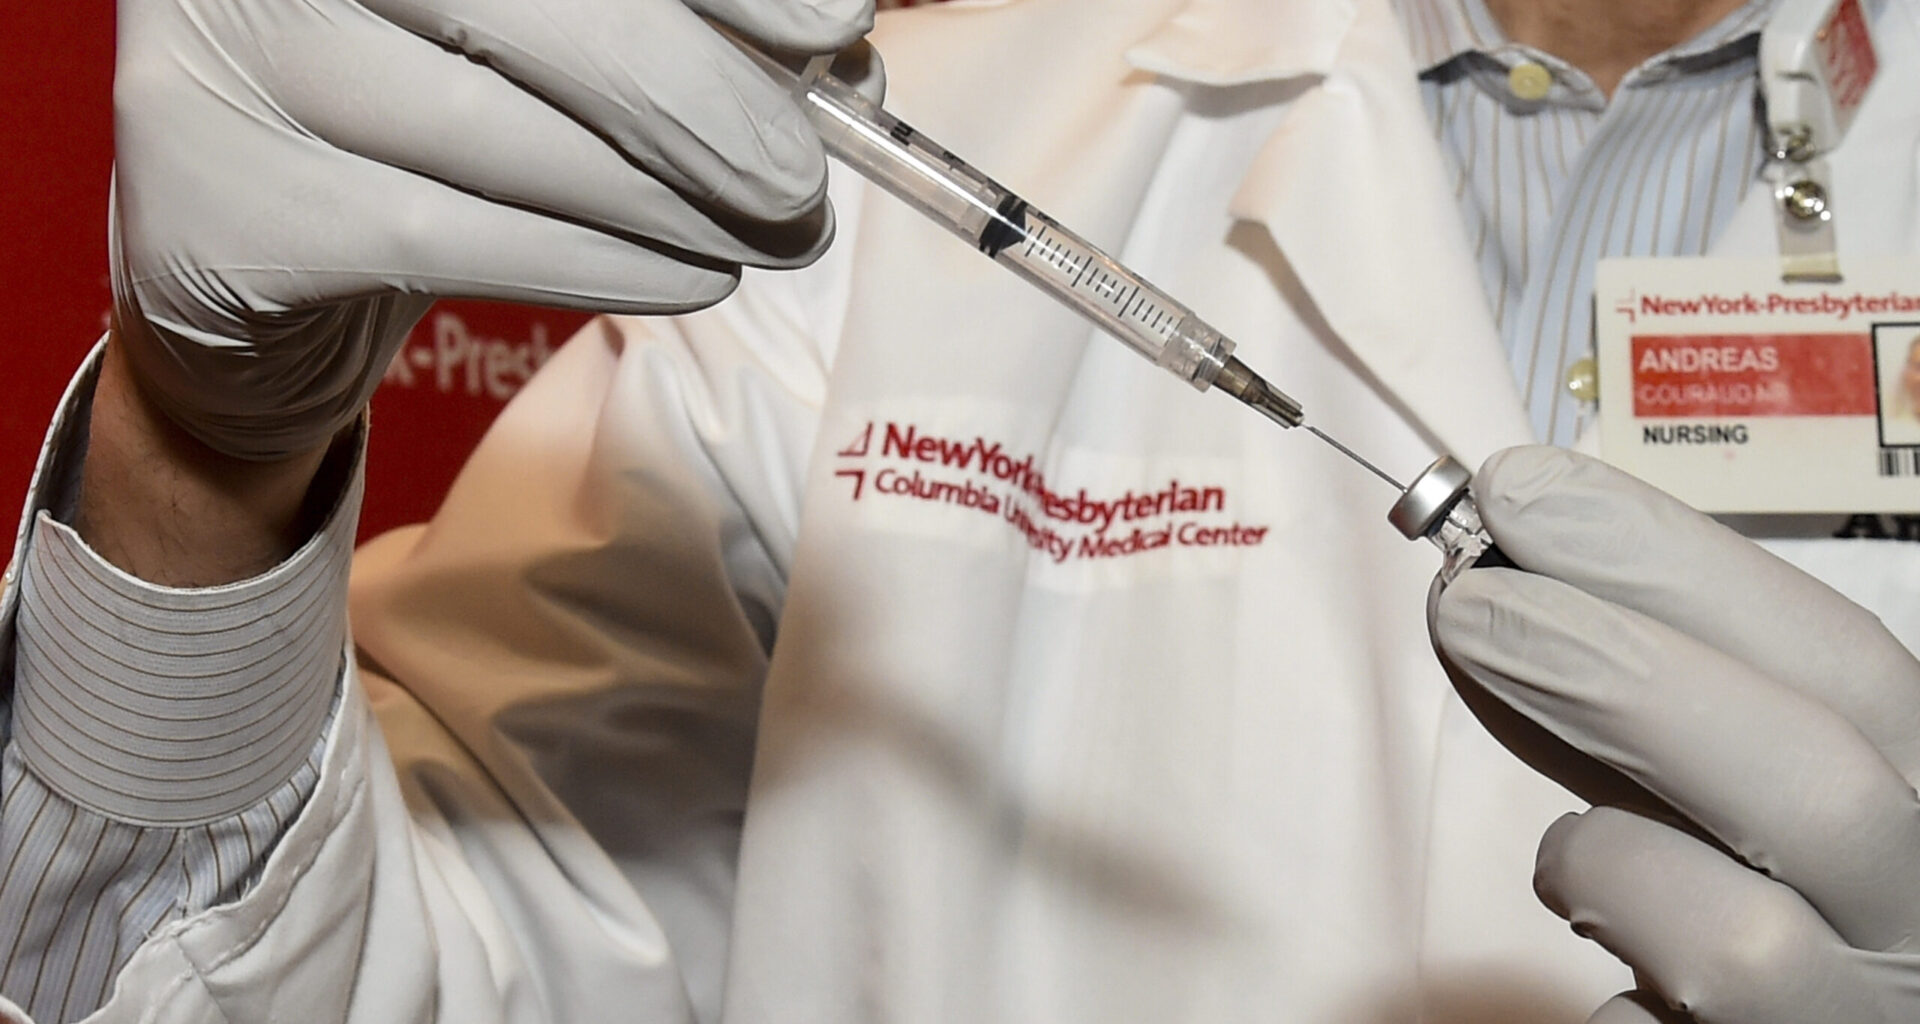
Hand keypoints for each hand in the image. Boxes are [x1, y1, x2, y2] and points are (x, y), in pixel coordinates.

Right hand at [111, 0, 871, 457]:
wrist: (265, 237)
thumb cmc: (428, 97)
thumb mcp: (549, 28)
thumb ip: (665, 19)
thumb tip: (833, 43)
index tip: (832, 23)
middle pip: (532, 9)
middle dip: (703, 98)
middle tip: (804, 174)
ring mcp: (219, 56)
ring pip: (503, 135)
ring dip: (673, 202)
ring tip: (773, 234)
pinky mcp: (224, 201)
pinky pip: (449, 238)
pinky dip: (600, 264)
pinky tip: (693, 274)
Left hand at [1430, 447, 1919, 1022]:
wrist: (1808, 1023)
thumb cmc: (1766, 894)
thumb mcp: (1738, 780)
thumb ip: (1660, 701)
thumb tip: (1507, 578)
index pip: (1838, 655)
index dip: (1672, 563)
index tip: (1522, 491)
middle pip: (1819, 778)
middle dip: (1622, 674)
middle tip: (1469, 604)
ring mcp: (1859, 1019)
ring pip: (1744, 947)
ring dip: (1608, 864)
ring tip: (1569, 858)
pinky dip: (1596, 991)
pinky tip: (1596, 969)